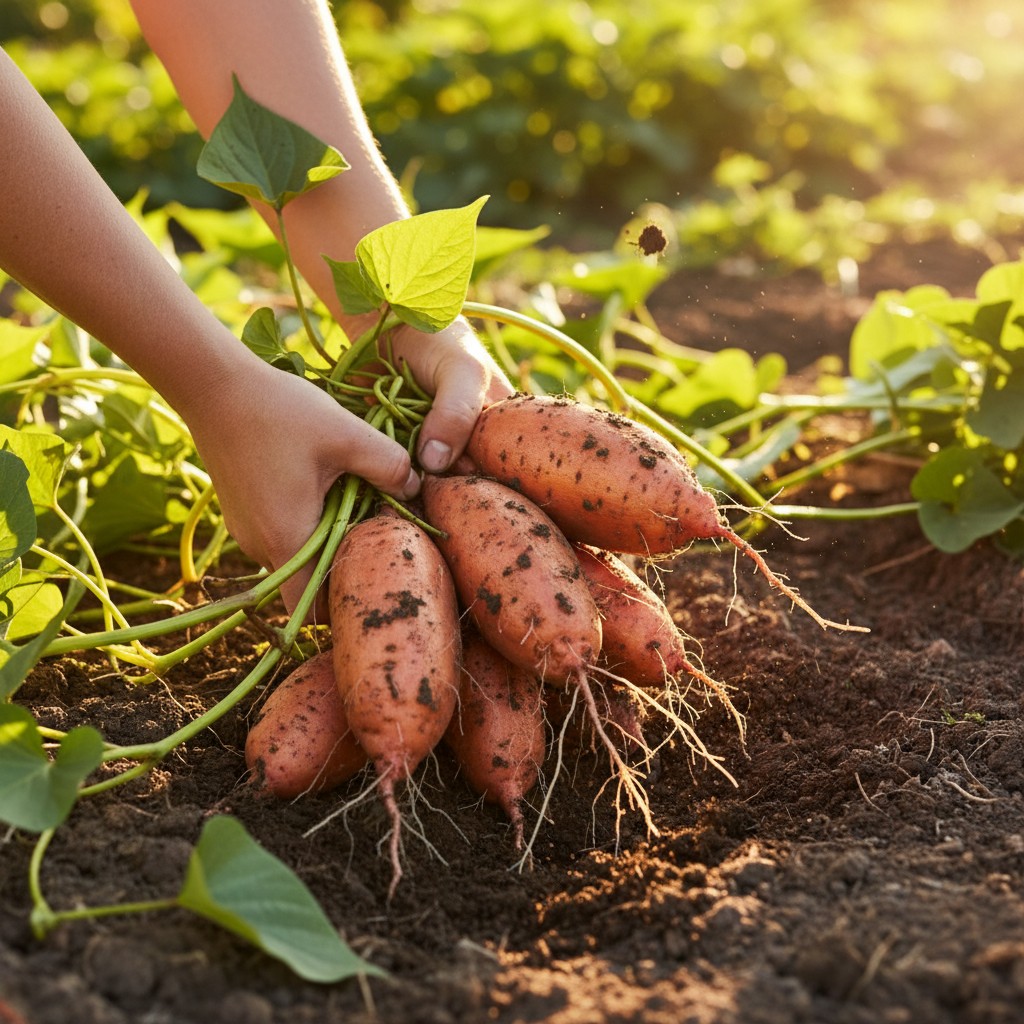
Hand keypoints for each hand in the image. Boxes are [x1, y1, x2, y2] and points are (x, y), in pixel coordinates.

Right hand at [186, 327, 510, 618]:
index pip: (311, 609)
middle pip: (306, 583)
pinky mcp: (242, 512)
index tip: (374, 578)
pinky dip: (304, 524)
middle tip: (376, 537)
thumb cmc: (281, 411)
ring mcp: (246, 530)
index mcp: (287, 539)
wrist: (215, 386)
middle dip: (342, 567)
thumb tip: (417, 488)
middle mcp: (260, 546)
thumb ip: (389, 466)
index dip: (342, 605)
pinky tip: (325, 489)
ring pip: (294, 557)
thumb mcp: (348, 435)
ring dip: (324, 541)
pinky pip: (279, 534)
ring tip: (354, 507)